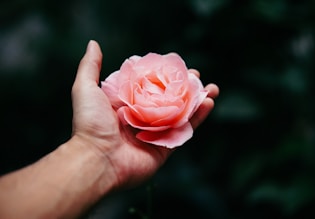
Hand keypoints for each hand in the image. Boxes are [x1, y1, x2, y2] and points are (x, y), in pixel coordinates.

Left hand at [71, 40, 218, 189]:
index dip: (166, 75)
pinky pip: (184, 131)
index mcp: (128, 104)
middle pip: (170, 99)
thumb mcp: (86, 89)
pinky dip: (198, 118)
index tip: (178, 65)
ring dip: (198, 101)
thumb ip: (91, 67)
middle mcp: (143, 117)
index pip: (151, 86)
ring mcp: (155, 132)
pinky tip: (208, 103)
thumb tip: (94, 44)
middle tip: (198, 77)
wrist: (97, 160)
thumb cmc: (90, 124)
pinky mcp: (165, 147)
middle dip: (186, 88)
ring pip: (181, 114)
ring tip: (212, 89)